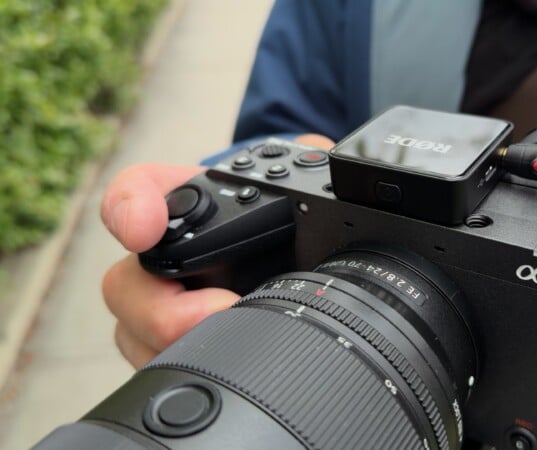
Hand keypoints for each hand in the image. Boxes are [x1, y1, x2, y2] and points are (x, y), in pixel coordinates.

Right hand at [100, 134, 333, 367]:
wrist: (286, 252)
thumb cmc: (283, 212)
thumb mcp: (298, 183)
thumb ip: (307, 159)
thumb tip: (322, 154)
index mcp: (188, 204)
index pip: (136, 193)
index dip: (130, 208)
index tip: (141, 229)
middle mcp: (164, 256)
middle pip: (125, 284)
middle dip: (161, 308)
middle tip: (218, 310)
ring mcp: (163, 305)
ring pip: (136, 333)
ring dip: (177, 344)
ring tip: (234, 344)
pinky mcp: (176, 342)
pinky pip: (158, 363)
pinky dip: (191, 365)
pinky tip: (230, 365)